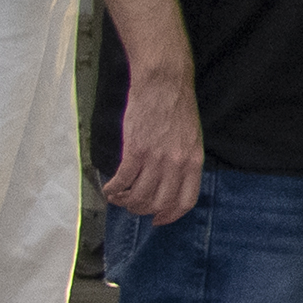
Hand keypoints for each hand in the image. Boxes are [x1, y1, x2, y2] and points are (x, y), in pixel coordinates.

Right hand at [106, 77, 206, 223]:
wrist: (164, 83)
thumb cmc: (176, 107)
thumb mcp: (191, 137)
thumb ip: (183, 161)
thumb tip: (170, 184)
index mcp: (194, 160)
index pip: (186, 201)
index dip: (170, 215)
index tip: (158, 220)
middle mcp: (177, 163)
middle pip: (159, 203)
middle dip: (143, 210)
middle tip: (132, 205)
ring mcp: (156, 158)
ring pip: (139, 196)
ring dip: (125, 202)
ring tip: (118, 196)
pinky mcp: (136, 150)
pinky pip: (123, 181)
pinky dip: (113, 190)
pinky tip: (109, 188)